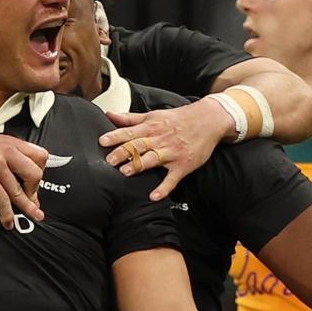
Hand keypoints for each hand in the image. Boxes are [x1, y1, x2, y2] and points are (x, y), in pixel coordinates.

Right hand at [0, 132, 47, 229]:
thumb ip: (4, 150)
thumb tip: (16, 167)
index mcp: (8, 141)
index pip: (39, 154)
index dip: (40, 170)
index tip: (35, 182)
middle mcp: (5, 151)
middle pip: (34, 173)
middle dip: (35, 189)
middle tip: (32, 199)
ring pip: (19, 190)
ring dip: (27, 207)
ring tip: (34, 216)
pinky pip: (2, 200)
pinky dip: (7, 214)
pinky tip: (8, 222)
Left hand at [99, 99, 231, 200]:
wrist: (209, 120)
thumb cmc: (178, 119)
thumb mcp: (153, 115)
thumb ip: (130, 118)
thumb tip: (108, 114)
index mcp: (151, 127)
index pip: (130, 132)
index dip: (115, 136)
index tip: (102, 141)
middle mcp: (160, 139)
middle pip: (139, 146)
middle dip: (124, 153)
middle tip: (109, 160)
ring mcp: (172, 153)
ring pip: (153, 159)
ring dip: (139, 165)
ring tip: (126, 172)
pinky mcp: (183, 165)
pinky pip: (172, 178)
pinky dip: (164, 188)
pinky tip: (154, 196)